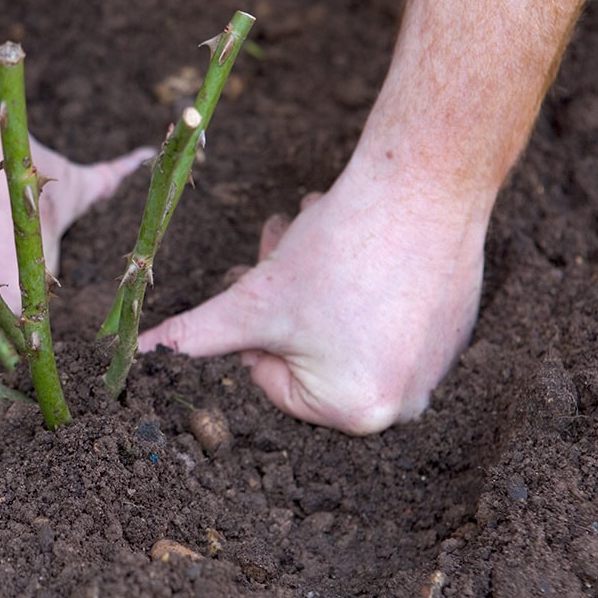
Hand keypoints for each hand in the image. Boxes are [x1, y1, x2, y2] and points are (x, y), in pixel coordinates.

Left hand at [138, 157, 488, 434]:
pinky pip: (386, 317)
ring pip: (339, 329)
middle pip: (304, 353)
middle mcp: (403, 405)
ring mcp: (434, 369)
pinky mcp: (452, 331)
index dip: (258, 326)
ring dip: (311, 284)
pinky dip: (362, 283)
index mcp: (356, 412)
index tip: (268, 284)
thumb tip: (146, 352)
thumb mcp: (254, 301)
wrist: (426, 184)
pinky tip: (356, 241)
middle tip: (281, 249)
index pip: (270, 378)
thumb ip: (197, 335)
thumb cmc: (339, 250)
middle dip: (281, 299)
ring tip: (315, 234)